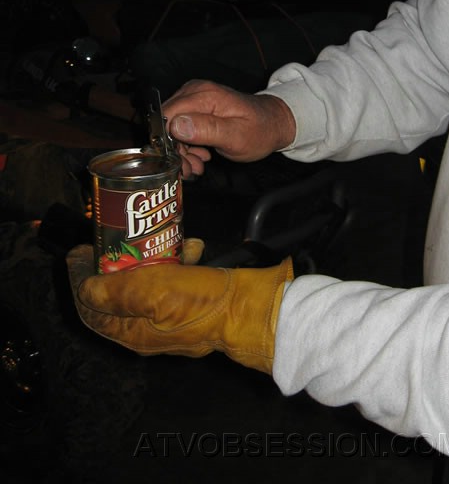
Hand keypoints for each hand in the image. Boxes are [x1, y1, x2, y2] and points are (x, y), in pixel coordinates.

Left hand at [67, 245, 292, 373]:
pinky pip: (175, 279)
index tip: (81, 250)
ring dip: (150, 256)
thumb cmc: (200, 303)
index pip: (90, 308)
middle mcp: (147, 329)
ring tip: (160, 234)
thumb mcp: (150, 293)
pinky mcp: (193, 303)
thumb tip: (85, 289)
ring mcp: (171, 317)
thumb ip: (113, 293)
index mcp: (131, 333)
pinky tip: (191, 244)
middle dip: (117, 262)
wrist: (250, 309)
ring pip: (147, 282)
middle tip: (118, 235)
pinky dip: (179, 260)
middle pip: (117, 294)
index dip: (79, 280)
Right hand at [162, 79, 296, 177]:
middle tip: (192, 168)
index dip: (167, 142)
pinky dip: (187, 143)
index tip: (180, 162)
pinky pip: (180, 125)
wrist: (272, 123)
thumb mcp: (236, 136)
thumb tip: (176, 126)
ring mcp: (194, 97)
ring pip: (171, 126)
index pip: (166, 116)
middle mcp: (195, 91)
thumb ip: (207, 130)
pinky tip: (200, 154)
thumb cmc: (259, 130)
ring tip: (199, 164)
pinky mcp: (196, 105)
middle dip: (176, 150)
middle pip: (166, 122)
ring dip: (182, 150)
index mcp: (204, 96)